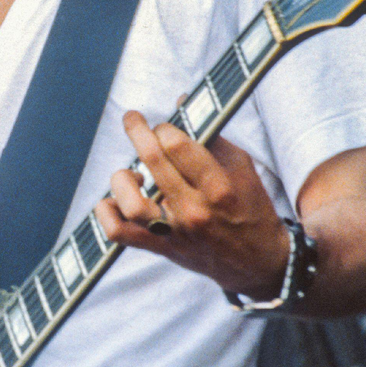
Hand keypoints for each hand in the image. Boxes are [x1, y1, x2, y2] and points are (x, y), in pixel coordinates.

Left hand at [93, 109, 289, 298]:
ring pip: (130, 202)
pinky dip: (107, 213)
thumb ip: (211, 136)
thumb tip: (181, 105)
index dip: (164, 127)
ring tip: (132, 172)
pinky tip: (113, 200)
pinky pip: (120, 233)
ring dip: (123, 178)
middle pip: (152, 162)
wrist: (258, 262)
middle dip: (137, 131)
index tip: (162, 125)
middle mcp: (194, 210)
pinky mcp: (161, 247)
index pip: (177, 145)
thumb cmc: (252, 208)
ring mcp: (174, 232)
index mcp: (217, 187)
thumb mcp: (243, 167)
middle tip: (133, 119)